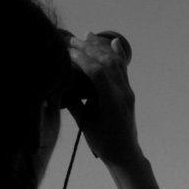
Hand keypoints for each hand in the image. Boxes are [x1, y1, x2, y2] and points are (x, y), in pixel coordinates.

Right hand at [66, 32, 142, 164]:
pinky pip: (123, 69)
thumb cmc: (102, 142)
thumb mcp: (85, 123)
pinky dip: (117, 54)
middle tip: (70, 40)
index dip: (82, 59)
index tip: (66, 50)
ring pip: (116, 63)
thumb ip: (75, 103)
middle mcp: (123, 93)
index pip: (98, 72)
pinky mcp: (128, 91)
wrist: (125, 152)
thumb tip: (60, 84)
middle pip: (107, 63)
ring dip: (100, 48)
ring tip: (85, 36)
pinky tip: (113, 42)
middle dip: (88, 48)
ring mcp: (128, 91)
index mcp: (112, 102)